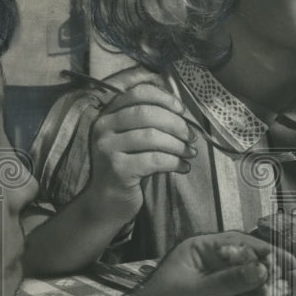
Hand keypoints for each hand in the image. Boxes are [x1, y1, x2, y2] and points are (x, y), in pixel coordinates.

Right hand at [86, 64, 194, 221]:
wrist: (107, 202)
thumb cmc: (128, 166)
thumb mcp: (133, 138)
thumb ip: (148, 120)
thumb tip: (180, 108)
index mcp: (108, 114)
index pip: (138, 93)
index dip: (164, 98)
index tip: (182, 110)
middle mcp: (103, 127)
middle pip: (147, 113)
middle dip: (176, 124)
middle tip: (192, 137)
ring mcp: (107, 148)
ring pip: (152, 137)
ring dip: (178, 145)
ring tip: (190, 153)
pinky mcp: (117, 169)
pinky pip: (154, 160)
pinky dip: (174, 162)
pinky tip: (183, 167)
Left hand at [138, 232, 294, 295]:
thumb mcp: (195, 291)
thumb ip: (230, 280)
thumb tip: (262, 270)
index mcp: (202, 250)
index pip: (239, 245)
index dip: (265, 252)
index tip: (288, 262)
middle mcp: (214, 266)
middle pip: (250, 266)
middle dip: (271, 277)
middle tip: (294, 287)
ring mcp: (219, 288)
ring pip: (251, 288)